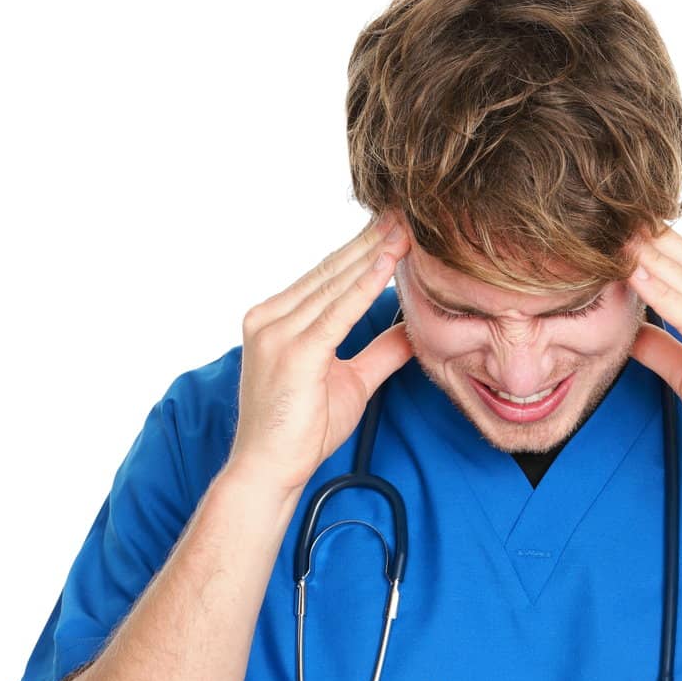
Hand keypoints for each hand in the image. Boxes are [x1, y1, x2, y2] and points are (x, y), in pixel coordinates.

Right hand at [226, 213, 413, 499]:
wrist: (269, 470)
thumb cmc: (301, 431)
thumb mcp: (351, 383)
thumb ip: (379, 352)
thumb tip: (411, 331)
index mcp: (276, 319)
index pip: (325, 276)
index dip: (362, 249)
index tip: (393, 227)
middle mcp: (270, 318)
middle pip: (330, 270)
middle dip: (370, 240)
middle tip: (405, 211)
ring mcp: (277, 332)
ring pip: (335, 284)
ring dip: (374, 254)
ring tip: (405, 229)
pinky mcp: (294, 352)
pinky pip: (337, 311)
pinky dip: (365, 286)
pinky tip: (388, 264)